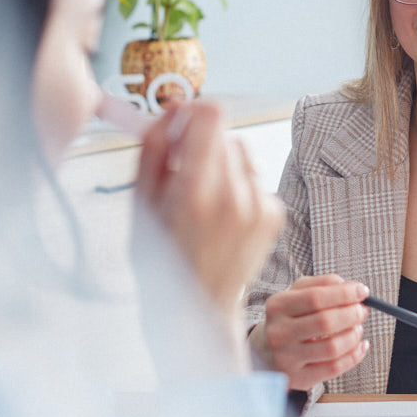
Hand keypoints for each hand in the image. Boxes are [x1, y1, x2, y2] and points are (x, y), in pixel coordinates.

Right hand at [134, 100, 284, 315]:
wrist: (198, 307)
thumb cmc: (163, 256)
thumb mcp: (141, 201)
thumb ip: (154, 147)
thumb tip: (174, 109)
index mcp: (196, 192)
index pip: (213, 116)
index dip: (195, 112)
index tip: (183, 126)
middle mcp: (234, 197)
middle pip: (226, 134)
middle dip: (205, 145)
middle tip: (186, 176)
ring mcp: (260, 207)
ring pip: (243, 155)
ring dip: (224, 165)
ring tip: (206, 200)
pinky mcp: (274, 216)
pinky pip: (256, 179)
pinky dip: (240, 188)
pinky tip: (224, 216)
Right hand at [252, 274, 370, 390]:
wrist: (266, 351)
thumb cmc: (289, 318)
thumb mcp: (298, 293)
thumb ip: (323, 284)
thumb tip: (352, 287)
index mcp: (277, 305)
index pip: (315, 297)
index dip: (344, 294)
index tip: (362, 291)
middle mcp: (279, 332)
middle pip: (325, 322)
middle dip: (352, 314)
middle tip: (362, 311)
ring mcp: (287, 358)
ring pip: (333, 348)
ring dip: (354, 336)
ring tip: (358, 328)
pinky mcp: (299, 378)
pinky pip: (335, 368)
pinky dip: (354, 356)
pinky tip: (360, 346)